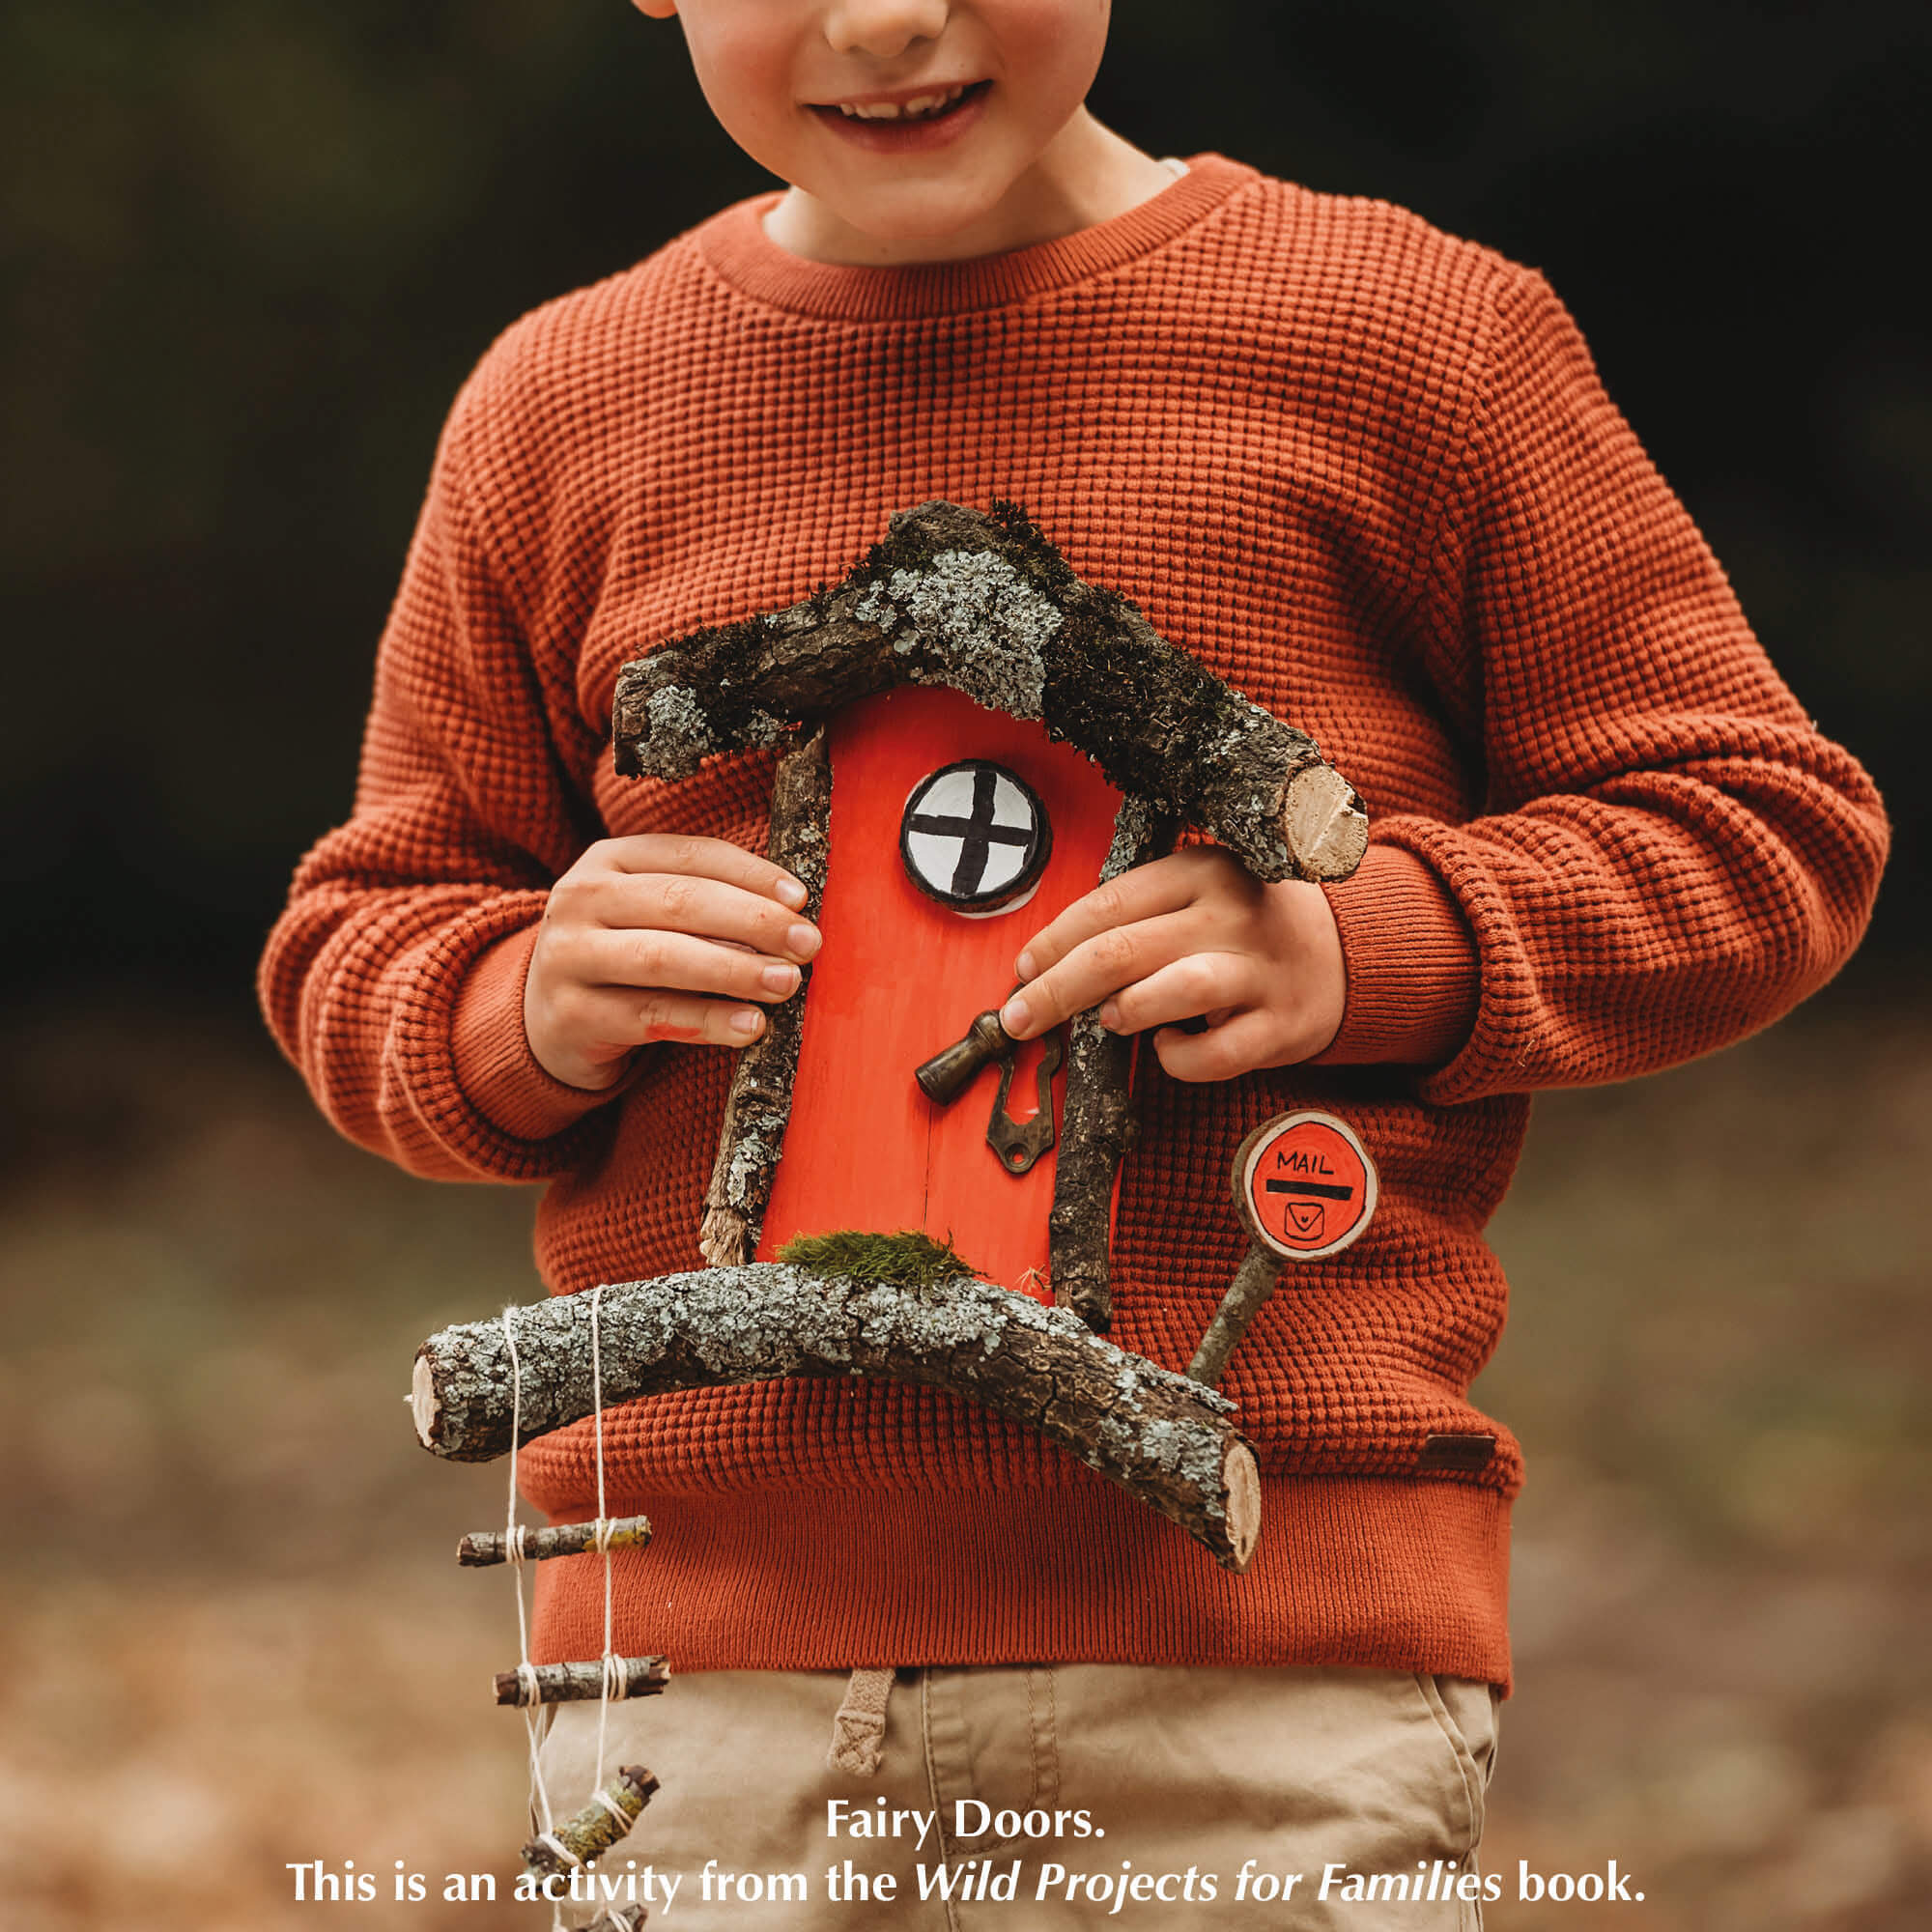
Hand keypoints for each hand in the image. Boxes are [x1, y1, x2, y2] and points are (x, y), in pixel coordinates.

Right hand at [524, 835, 819, 1089]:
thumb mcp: (649, 913)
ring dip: (735, 970)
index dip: (751, 873)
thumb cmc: (622, 956)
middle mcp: (580, 898)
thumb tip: (792, 913)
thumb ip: (706, 902)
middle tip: (807, 943)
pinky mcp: (571, 1014)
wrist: (546, 1019)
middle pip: (680, 901)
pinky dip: (708, 1021)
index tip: (801, 897)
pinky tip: (751, 1025)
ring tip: (787, 982)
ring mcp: (569, 956)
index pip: (690, 855)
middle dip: (754, 921)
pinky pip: (651, 1015)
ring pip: (663, 957)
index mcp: (608, 859)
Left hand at [997, 847, 1344, 1081]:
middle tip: (1022, 1017)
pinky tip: (1169, 1047)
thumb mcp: (1197, 897)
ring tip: (1106, 1020)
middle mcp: (1229, 914)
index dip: (1051, 942)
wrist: (1349, 952)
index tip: (1021, 970)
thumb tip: (1046, 966)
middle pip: (1123, 949)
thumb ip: (1135, 921)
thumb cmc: (1247, 929)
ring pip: (1176, 988)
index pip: (1106, 904)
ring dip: (1126, 1009)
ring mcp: (1259, 969)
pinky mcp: (1281, 1023)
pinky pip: (1218, 1052)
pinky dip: (1180, 1058)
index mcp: (1199, 872)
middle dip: (1057, 988)